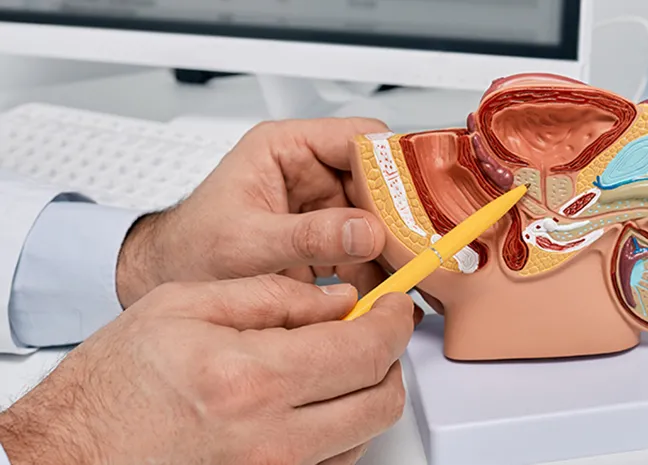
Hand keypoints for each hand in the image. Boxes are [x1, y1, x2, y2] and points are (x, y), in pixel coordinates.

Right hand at [0, 275, 414, 464]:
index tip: (395, 305)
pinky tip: (316, 401)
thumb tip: (340, 299)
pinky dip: (344, 427)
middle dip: (390, 357)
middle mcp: (272, 439)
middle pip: (381, 400)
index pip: (364, 349)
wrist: (71, 455)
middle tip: (375, 329)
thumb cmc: (113, 386)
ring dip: (368, 392)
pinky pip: (337, 461)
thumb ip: (273, 297)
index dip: (393, 321)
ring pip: (365, 433)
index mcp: (252, 379)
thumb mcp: (184, 306)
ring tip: (337, 362)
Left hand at [117, 118, 390, 307]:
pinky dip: (379, 272)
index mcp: (286, 148)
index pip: (357, 138)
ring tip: (408, 274)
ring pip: (378, 218)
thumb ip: (306, 236)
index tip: (414, 199)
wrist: (169, 284)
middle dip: (398, 216)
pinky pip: (366, 249)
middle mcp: (309, 171)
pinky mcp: (326, 240)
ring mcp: (320, 207)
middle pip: (377, 181)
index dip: (391, 165)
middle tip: (419, 246)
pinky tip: (387, 292)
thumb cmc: (190, 252)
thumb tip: (363, 231)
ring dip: (392, 248)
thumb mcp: (247, 243)